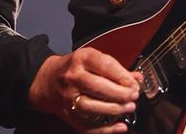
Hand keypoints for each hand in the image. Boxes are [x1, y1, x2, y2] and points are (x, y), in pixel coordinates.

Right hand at [27, 48, 142, 132]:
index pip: (105, 65)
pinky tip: (119, 127)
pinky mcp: (67, 113)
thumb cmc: (74, 69)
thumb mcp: (92, 60)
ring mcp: (68, 96)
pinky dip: (104, 129)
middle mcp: (72, 76)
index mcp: (81, 59)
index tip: (135, 84)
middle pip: (98, 86)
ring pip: (91, 106)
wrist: (47, 80)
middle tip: (133, 96)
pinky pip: (86, 125)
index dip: (123, 76)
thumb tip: (137, 78)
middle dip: (120, 93)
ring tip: (129, 108)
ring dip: (114, 109)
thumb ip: (115, 69)